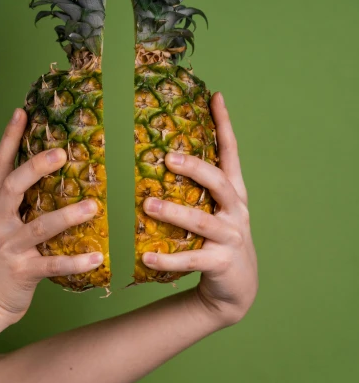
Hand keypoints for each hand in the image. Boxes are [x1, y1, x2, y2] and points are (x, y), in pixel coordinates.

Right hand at [0, 109, 102, 327]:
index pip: (0, 166)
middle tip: (61, 153)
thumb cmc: (3, 255)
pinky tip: (97, 257)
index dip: (9, 138)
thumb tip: (53, 169)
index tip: (21, 112)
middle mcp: (0, 222)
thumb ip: (22, 199)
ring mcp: (10, 247)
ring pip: (38, 226)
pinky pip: (52, 265)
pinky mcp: (23, 271)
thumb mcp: (4, 223)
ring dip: (66, 216)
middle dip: (35, 167)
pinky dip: (75, 261)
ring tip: (93, 208)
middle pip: (13, 187)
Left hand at [142, 92, 257, 328]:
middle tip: (168, 158)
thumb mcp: (214, 210)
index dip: (225, 125)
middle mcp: (235, 212)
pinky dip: (168, 259)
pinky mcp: (221, 263)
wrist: (238, 286)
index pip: (231, 154)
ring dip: (174, 212)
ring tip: (147, 204)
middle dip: (195, 168)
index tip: (215, 96)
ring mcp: (230, 238)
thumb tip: (162, 156)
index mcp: (234, 194)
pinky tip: (145, 257)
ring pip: (202, 222)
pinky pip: (191, 260)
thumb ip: (197, 187)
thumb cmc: (217, 241)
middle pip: (219, 183)